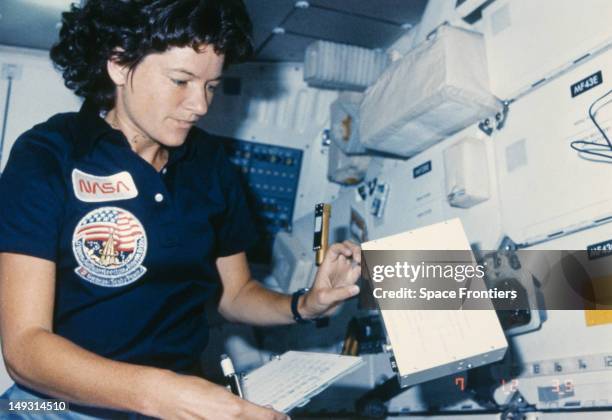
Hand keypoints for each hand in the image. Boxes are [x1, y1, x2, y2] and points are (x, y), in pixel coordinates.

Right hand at [149, 371, 288, 419]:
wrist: (169, 396)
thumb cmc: (190, 390)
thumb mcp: (221, 391)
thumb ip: (238, 404)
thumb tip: (250, 410)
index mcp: (235, 408)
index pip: (265, 417)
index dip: (277, 418)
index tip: (282, 418)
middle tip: (272, 418)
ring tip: (253, 418)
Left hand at [300, 240, 360, 318]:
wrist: (317, 309)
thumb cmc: (315, 300)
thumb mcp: (324, 297)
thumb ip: (339, 293)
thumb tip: (356, 289)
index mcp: (328, 265)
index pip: (335, 248)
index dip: (343, 247)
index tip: (349, 253)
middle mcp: (338, 265)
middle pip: (349, 248)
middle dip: (356, 250)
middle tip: (359, 259)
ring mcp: (346, 271)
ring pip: (357, 256)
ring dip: (363, 257)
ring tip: (367, 264)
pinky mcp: (352, 279)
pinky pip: (362, 269)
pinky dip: (367, 268)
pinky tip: (371, 271)